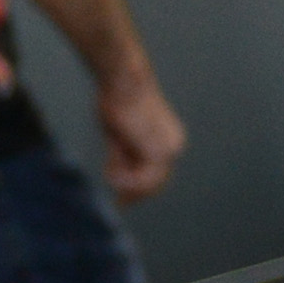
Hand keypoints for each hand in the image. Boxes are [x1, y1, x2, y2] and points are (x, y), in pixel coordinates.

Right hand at [96, 71, 189, 204]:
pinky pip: (142, 180)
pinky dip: (125, 181)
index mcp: (169, 140)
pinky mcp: (159, 152)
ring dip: (125, 183)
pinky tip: (112, 173)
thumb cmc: (117, 98)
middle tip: (119, 203)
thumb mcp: (119, 134)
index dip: (140, 191)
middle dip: (134, 194)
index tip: (123, 201)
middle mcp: (174, 146)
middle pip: (155, 184)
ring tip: (109, 171)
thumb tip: (116, 181)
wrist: (122, 79)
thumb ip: (122, 157)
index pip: (157, 174)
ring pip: (147, 184)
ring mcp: (169, 150)